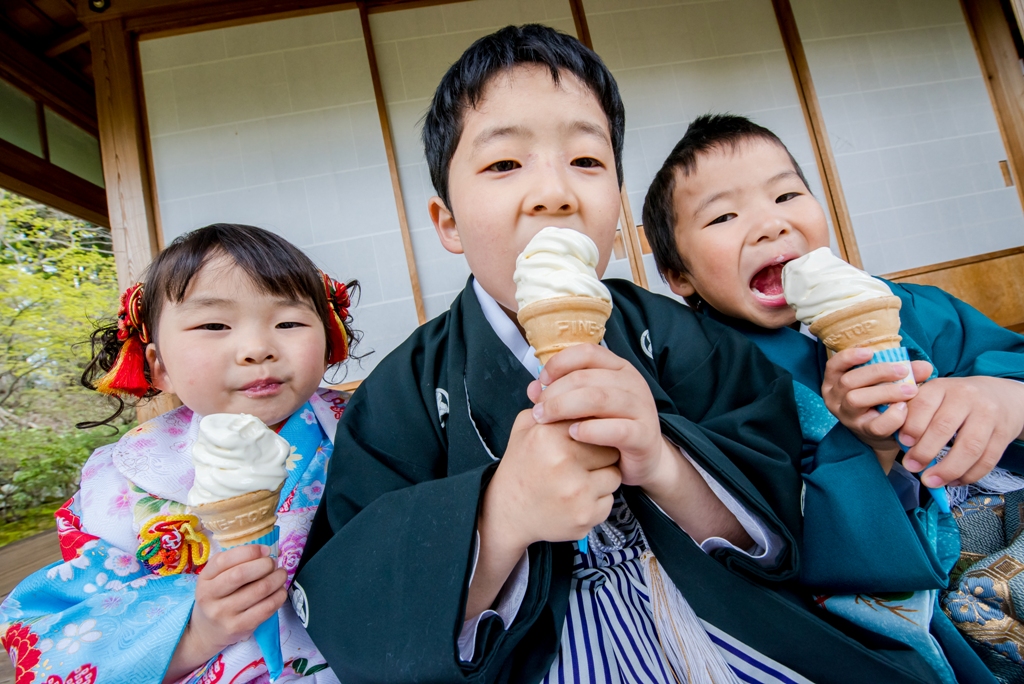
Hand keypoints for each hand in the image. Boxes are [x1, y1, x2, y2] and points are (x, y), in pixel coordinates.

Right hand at [164, 545, 285, 681]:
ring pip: (258, 590)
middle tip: (274, 564)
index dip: (249, 551)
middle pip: (240, 574)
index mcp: (204, 578)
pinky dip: (279, 596)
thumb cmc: (219, 597)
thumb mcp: (217, 578)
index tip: (266, 550)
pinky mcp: (238, 627)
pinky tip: (280, 591)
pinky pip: (266, 608)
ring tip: (281, 575)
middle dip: (265, 564)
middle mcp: (210, 596)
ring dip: (277, 579)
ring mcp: (223, 614)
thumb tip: (269, 551)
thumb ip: (237, 562)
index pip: (224, 560)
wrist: (207, 632)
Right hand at [466, 408, 619, 618]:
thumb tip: (559, 380)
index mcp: (548, 436)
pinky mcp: (585, 516)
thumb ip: (546, 406)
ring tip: (578, 480)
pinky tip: (577, 500)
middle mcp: (562, 462)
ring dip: (602, 478)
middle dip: (600, 453)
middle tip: (582, 461)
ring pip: (614, 475)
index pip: (592, 421)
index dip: (591, 429)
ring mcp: (576, 492)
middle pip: (609, 448)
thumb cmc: (520, 467)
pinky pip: (609, 501)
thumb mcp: (524, 430)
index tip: (584, 437)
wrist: (507, 514)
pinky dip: (597, 501)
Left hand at [528, 344, 748, 545]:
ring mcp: (642, 408)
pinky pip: (617, 429)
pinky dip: (591, 430)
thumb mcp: (585, 408)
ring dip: (565, 408)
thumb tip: (532, 388)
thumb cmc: (609, 429)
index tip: (541, 381)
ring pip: (599, 398)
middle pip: (587, 377)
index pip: (587, 352)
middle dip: (555, 392)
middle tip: (537, 410)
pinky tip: (573, 434)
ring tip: (546, 420)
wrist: (645, 460)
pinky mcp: (645, 435)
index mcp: (619, 369)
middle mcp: (633, 383)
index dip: (560, 363)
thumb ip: (560, 395)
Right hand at [821, 348, 931, 463]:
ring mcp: (847, 416)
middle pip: (848, 381)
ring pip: (856, 399)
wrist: (884, 432)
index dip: (848, 357)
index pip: (833, 365)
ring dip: (886, 392)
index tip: (870, 352)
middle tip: (903, 370)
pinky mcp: (863, 432)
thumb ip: (904, 371)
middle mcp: (835, 398)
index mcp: (836, 381)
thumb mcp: (886, 380)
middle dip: (877, 372)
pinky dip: (893, 415)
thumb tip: (925, 367)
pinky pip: (876, 425)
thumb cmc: (881, 398)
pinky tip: (905, 408)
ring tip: (910, 389)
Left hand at [900, 376, 1023, 486]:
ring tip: (930, 481)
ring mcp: (988, 415)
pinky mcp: (1003, 433)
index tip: (903, 443)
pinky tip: (954, 481)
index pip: (923, 404)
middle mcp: (966, 397)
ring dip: (947, 469)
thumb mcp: (935, 395)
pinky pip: (988, 459)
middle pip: (944, 427)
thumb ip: (915, 412)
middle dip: (924, 451)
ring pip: (969, 447)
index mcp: (942, 386)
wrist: (1000, 396)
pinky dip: (970, 475)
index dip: (912, 425)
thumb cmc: (955, 400)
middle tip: (911, 467)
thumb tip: (899, 440)